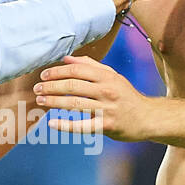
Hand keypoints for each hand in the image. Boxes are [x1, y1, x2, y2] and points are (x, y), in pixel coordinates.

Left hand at [33, 55, 150, 141]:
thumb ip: (90, 65)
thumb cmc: (126, 96)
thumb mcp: (112, 76)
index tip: (43, 75)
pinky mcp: (107, 126)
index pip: (77, 70)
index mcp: (106, 76)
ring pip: (75, 104)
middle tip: (37, 89)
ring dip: (54, 102)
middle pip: (73, 86)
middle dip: (52, 86)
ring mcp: (107, 109)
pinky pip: (83, 126)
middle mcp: (107, 90)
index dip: (58, 71)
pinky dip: (66, 125)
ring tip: (40, 101)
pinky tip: (52, 123)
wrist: (147, 117)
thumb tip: (66, 58)